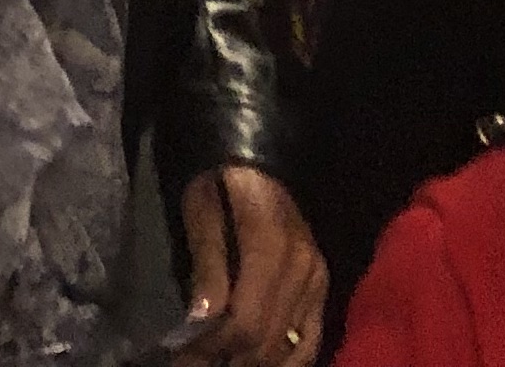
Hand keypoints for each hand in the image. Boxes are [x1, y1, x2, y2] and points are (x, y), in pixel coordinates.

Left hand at [172, 166, 326, 362]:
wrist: (257, 157)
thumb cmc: (220, 178)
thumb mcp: (201, 207)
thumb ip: (206, 262)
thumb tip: (200, 319)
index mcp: (270, 242)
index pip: (245, 320)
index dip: (212, 348)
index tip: (182, 358)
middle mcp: (302, 265)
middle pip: (266, 340)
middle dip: (227, 361)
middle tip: (193, 365)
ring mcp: (317, 278)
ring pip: (289, 347)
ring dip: (254, 364)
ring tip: (223, 363)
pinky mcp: (321, 286)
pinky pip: (311, 340)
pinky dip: (287, 361)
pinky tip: (262, 363)